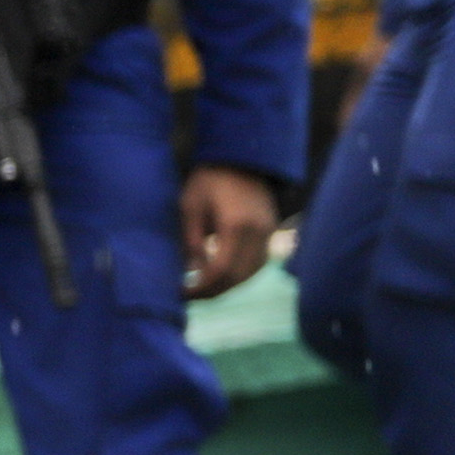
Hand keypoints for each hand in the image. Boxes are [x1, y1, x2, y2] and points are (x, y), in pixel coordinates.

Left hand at [180, 165, 276, 298]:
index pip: (221, 270)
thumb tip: (191, 273)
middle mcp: (258, 232)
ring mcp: (269, 232)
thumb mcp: (190, 207)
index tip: (182, 293)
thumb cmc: (209, 180)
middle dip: (213, 291)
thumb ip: (191, 241)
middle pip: (238, 277)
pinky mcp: (272, 231)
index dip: (201, 287)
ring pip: (250, 274)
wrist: (242, 158)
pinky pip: (258, 263)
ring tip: (203, 289)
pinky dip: (240, 275)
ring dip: (227, 285)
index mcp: (236, 225)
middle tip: (190, 296)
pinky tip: (221, 276)